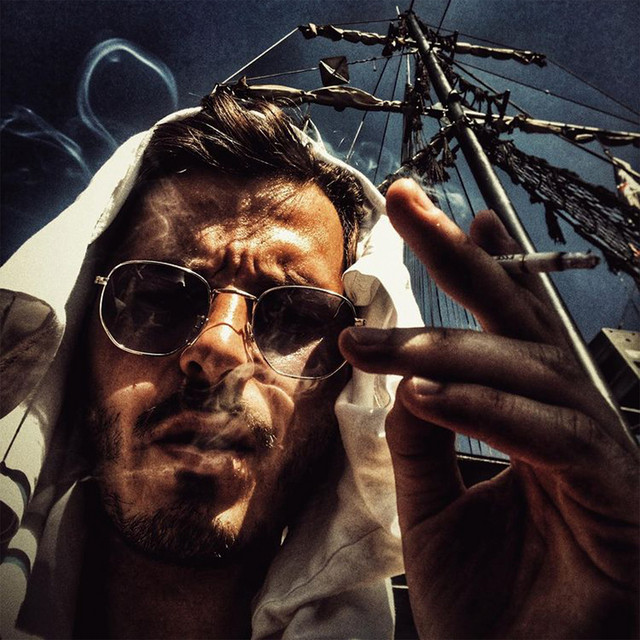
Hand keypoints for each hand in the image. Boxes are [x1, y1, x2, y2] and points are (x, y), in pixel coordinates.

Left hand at [339, 179, 638, 637]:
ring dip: (446, 351)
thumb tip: (405, 374)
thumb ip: (420, 434)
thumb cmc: (482, 601)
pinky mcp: (617, 498)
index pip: (504, 330)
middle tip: (405, 203)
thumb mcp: (431, 502)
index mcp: (532, 419)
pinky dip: (486, 410)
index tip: (448, 216)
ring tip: (377, 346)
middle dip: (463, 257)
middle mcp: (573, 422)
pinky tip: (425, 396)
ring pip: (527, 371)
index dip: (480, 267)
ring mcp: (602, 455)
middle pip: (521, 320)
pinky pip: (549, 436)